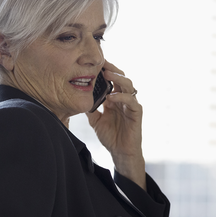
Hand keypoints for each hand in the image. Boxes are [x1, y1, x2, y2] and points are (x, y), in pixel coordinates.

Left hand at [85, 61, 144, 189]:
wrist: (120, 152)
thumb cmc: (110, 137)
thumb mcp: (95, 120)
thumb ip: (90, 108)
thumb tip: (79, 97)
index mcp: (114, 99)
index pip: (111, 80)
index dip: (105, 71)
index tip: (94, 64)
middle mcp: (123, 99)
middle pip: (121, 78)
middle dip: (112, 69)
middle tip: (101, 64)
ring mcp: (131, 105)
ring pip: (129, 86)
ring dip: (118, 79)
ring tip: (107, 74)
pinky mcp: (136, 113)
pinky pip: (131, 101)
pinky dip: (121, 97)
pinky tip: (111, 97)